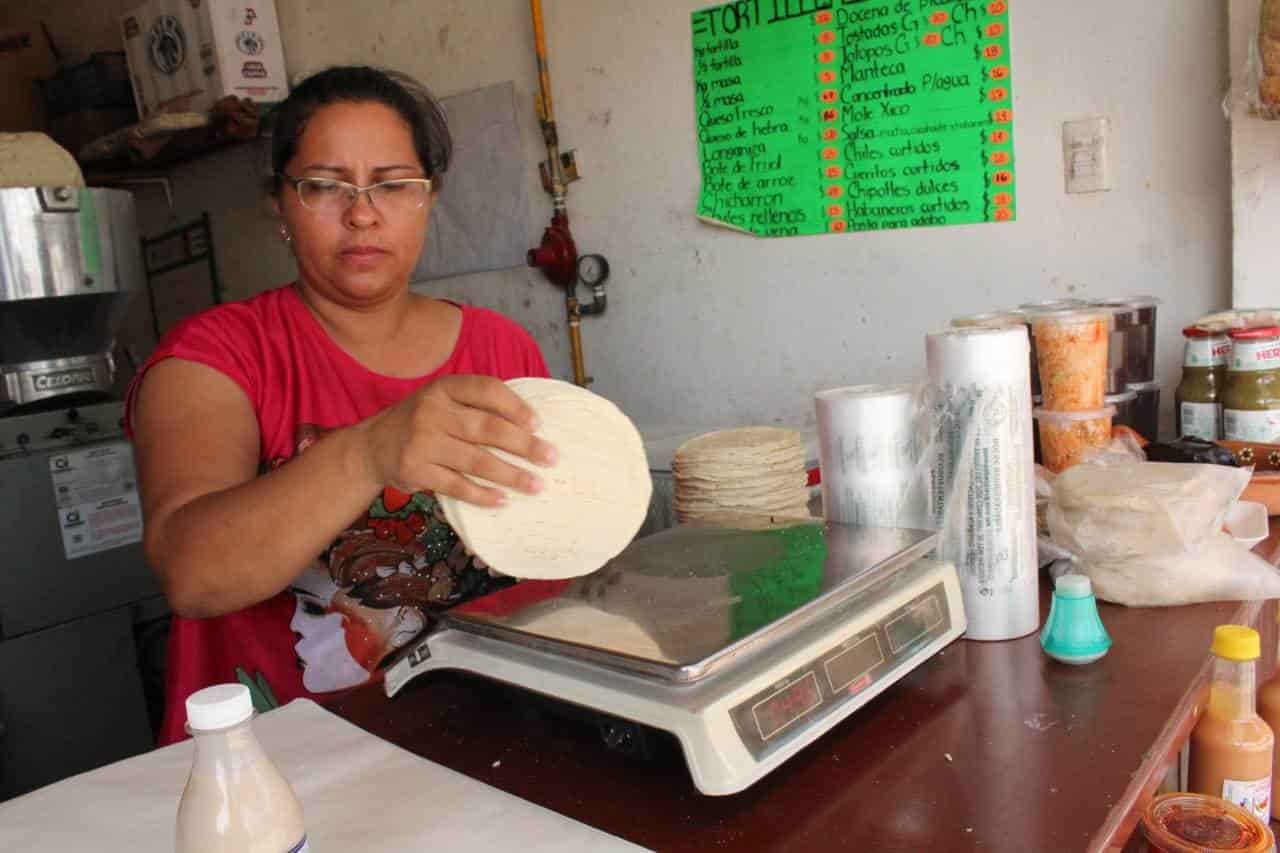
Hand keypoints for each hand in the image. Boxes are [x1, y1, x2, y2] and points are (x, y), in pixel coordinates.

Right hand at [359, 375, 556, 506]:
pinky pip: (456, 486)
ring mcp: (422, 442)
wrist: (372, 446)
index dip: (514, 406)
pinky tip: (503, 500)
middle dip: (524, 445)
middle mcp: (432, 412)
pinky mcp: (415, 471)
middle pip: (487, 429)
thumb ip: (476, 406)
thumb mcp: (443, 401)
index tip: (538, 423)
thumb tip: (532, 425)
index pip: (486, 390)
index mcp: (444, 388)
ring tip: (536, 485)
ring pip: (476, 461)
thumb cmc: (424, 422)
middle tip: (551, 458)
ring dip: (511, 475)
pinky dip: (482, 495)